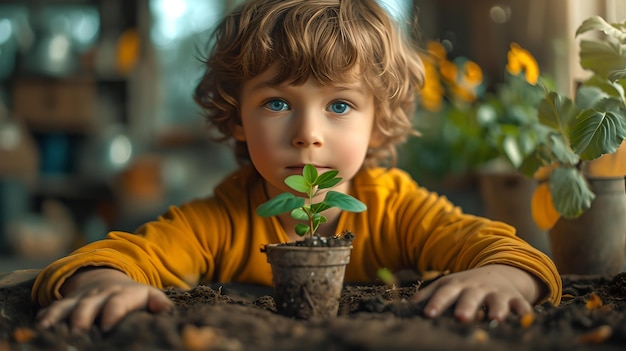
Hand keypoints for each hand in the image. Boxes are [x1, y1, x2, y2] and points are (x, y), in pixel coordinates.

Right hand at [36, 268, 172, 332]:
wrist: (107, 277)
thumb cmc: (132, 295)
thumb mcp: (148, 295)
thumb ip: (158, 302)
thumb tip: (166, 310)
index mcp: (121, 295)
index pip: (117, 303)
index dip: (112, 313)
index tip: (108, 327)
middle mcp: (99, 296)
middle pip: (87, 306)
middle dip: (81, 319)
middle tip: (77, 333)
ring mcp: (81, 299)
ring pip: (66, 306)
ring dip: (58, 318)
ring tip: (50, 331)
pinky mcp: (67, 303)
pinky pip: (53, 308)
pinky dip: (46, 317)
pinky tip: (40, 327)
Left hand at [412, 264, 544, 322]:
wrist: (499, 271)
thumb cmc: (466, 285)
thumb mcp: (447, 284)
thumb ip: (429, 294)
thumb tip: (407, 306)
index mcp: (457, 285)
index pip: (444, 293)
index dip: (436, 303)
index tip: (428, 314)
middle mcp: (477, 288)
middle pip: (470, 297)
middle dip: (466, 307)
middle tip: (460, 318)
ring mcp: (497, 293)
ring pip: (497, 302)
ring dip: (496, 310)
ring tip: (494, 320)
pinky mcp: (516, 299)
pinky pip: (522, 306)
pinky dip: (524, 312)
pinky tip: (525, 320)